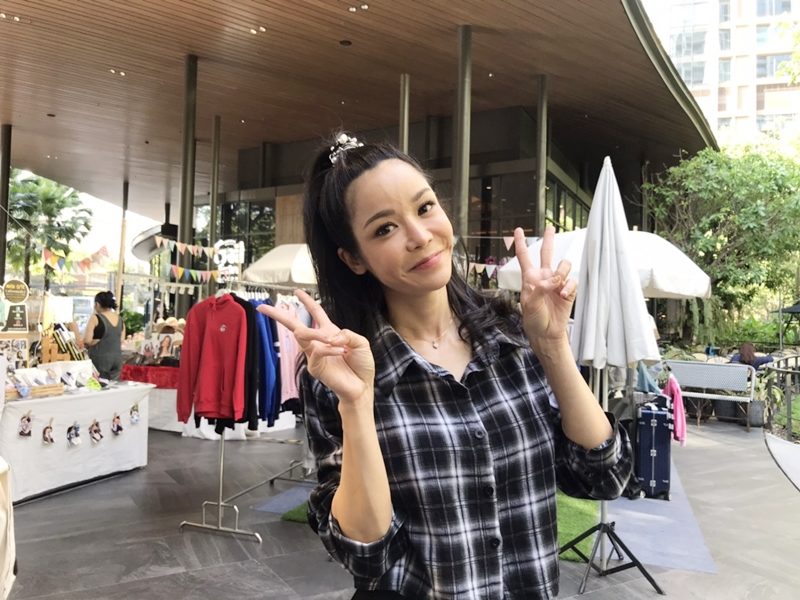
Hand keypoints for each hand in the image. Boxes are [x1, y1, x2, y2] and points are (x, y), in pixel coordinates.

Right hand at [256, 290, 374, 405]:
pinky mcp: (315, 367)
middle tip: (264, 308)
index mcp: (329, 332)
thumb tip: (330, 336)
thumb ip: (347, 334)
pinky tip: (341, 352)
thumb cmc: (361, 365)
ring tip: (331, 339)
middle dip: (278, 315)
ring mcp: (314, 355)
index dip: (307, 301)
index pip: (316, 312)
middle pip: (294, 325)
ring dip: (315, 333)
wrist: (362, 386)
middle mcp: (318, 342)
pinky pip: (317, 351)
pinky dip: (329, 350)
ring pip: (303, 336)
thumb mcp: (360, 342)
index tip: (296, 291)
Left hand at [513, 226, 576, 344]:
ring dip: (562, 273)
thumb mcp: (530, 303)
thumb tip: (555, 279)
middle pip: (547, 253)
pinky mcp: (568, 290)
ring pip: (564, 265)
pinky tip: (564, 295)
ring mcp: (557, 283)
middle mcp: (544, 277)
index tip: (518, 230)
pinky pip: (572, 281)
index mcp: (530, 278)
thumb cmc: (534, 319)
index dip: (521, 243)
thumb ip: (540, 288)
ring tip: (558, 288)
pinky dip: (569, 287)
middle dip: (548, 240)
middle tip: (550, 228)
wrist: (546, 332)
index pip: (524, 257)